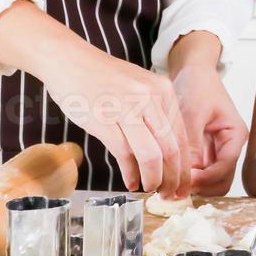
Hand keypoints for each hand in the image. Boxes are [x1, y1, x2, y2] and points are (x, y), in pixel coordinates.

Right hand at [37, 52, 189, 198]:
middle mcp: (150, 98)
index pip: (183, 137)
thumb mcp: (139, 90)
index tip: (184, 184)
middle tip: (171, 195)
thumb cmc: (103, 79)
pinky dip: (131, 174)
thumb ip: (154, 117)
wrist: (69, 61)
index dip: (185, 166)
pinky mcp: (104, 119)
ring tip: (151, 190)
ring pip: (152, 155)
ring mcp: (127, 108)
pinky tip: (131, 183)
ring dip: (154, 179)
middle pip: (172, 149)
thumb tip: (166, 158)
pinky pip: (124, 154)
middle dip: (174, 178)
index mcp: (163, 91)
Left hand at [172, 63, 249, 197]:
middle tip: (174, 187)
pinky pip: (198, 171)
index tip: (183, 180)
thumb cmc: (198, 84)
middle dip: (200, 187)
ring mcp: (217, 150)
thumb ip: (192, 142)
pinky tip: (170, 174)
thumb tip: (188, 172)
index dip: (205, 178)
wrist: (192, 71)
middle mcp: (229, 146)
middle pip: (220, 180)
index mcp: (235, 135)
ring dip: (193, 184)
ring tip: (170, 182)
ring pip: (210, 180)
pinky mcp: (204, 150)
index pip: (224, 167)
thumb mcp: (193, 111)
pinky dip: (187, 176)